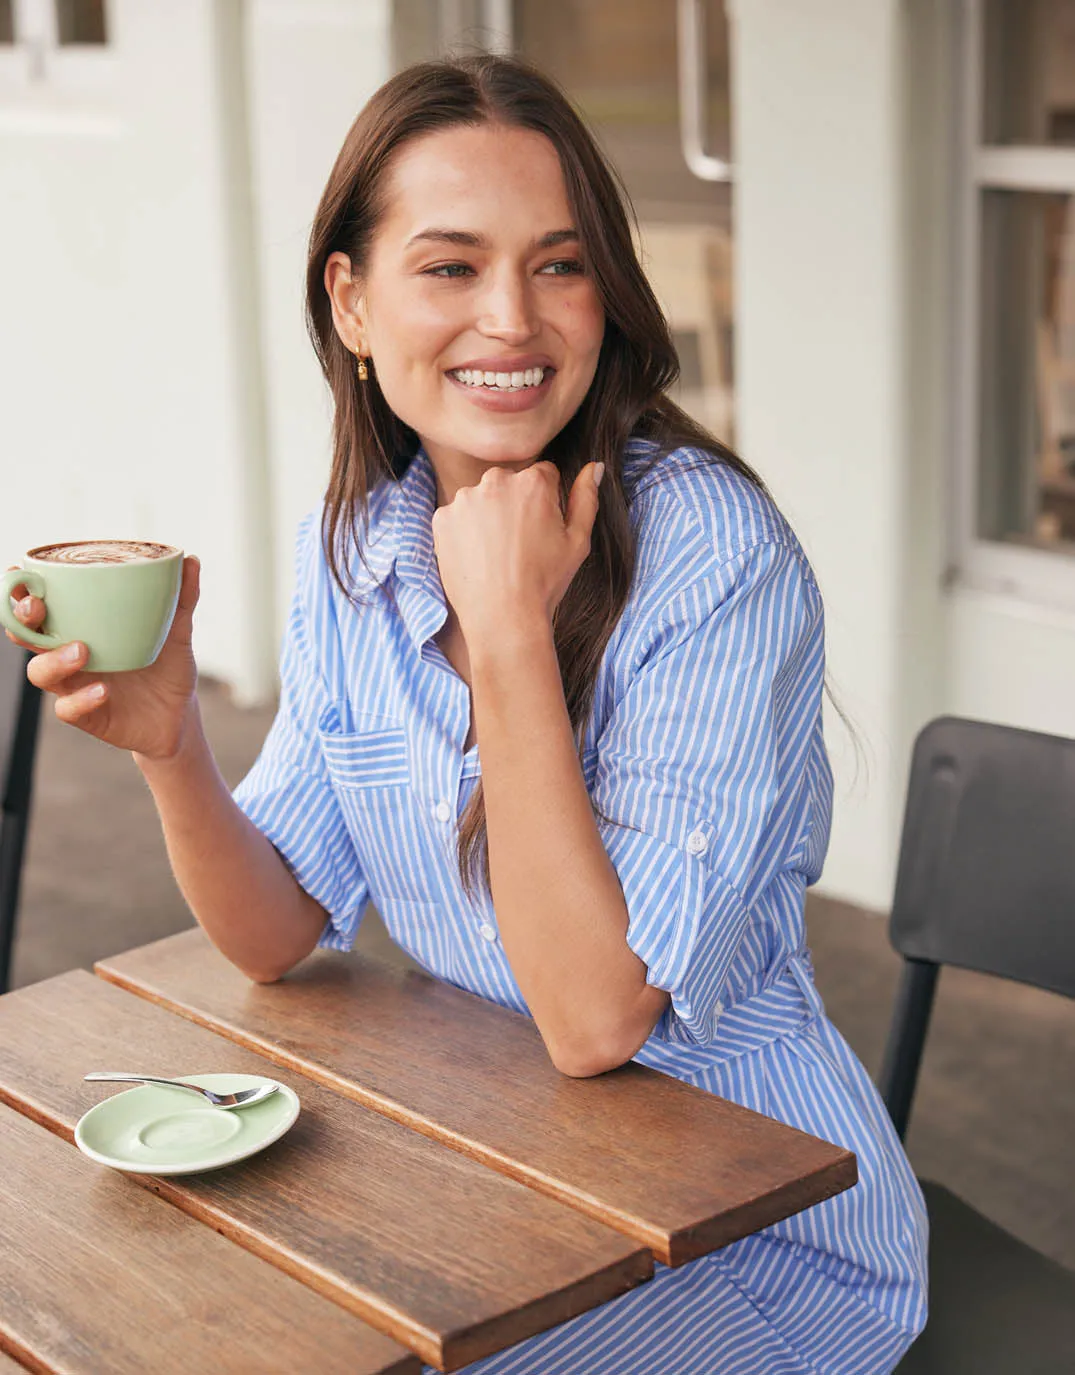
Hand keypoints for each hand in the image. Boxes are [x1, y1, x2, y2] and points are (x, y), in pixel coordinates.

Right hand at [4, 556, 201, 758]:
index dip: (21, 592)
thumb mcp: (177, 629)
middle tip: (39, 610)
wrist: (181, 714)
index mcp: (82, 629)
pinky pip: (68, 709)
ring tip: (83, 650)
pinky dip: (81, 699)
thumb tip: (190, 559)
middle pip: (27, 637)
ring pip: (40, 673)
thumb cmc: (168, 666)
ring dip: (54, 660)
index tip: (19, 573)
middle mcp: (69, 656)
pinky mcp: (87, 716)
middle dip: (23, 621)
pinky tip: (103, 691)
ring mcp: (75, 686)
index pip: (40, 608)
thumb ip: (181, 597)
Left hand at [431, 461, 602, 646]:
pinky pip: (457, 517)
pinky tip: (478, 558)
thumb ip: (586, 497)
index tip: (542, 530)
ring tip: (498, 554)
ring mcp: (465, 499)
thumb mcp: (578, 540)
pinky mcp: (442, 519)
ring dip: (489, 517)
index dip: (546, 503)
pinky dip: (465, 532)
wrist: (503, 617)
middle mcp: (496, 481)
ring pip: (482, 499)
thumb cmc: (545, 581)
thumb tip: (595, 466)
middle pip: (510, 483)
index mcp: (533, 481)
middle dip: (515, 504)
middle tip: (520, 545)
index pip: (544, 475)